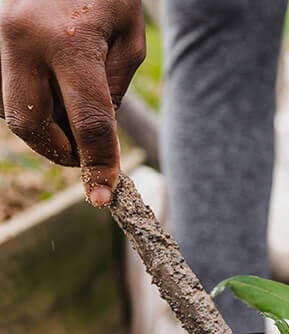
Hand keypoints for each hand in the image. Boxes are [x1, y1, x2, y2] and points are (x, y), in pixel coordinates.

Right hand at [0, 0, 144, 206]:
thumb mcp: (129, 37)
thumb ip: (114, 89)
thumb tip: (96, 136)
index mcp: (67, 42)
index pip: (87, 121)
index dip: (98, 163)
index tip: (102, 194)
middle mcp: (20, 40)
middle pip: (29, 124)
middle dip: (58, 149)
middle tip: (85, 153)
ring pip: (12, 109)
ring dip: (44, 122)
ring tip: (71, 102)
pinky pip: (4, 89)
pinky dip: (30, 100)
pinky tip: (52, 84)